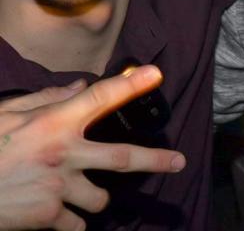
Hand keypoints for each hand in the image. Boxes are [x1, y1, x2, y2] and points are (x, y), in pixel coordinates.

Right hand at [0, 66, 184, 230]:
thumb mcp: (7, 113)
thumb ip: (48, 99)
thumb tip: (81, 86)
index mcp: (54, 122)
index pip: (101, 97)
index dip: (131, 85)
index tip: (156, 75)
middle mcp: (64, 153)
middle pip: (122, 158)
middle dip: (155, 160)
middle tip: (179, 161)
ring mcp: (58, 188)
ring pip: (99, 199)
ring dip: (97, 199)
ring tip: (83, 195)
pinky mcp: (47, 218)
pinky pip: (77, 226)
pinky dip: (74, 224)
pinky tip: (59, 217)